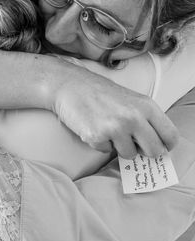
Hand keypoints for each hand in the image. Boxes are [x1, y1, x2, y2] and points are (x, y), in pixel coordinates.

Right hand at [53, 72, 178, 158]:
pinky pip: (106, 151)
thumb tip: (156, 145)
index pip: (170, 136)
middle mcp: (133, 118)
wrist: (70, 86)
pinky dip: (100, 143)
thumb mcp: (131, 100)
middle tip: (133, 143)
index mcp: (146, 107)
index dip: (165, 145)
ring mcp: (115, 128)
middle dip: (144, 151)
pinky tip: (94, 127)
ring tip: (108, 130)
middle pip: (154, 151)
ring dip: (119, 146)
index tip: (158, 147)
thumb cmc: (100, 93)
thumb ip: (146, 119)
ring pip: (129, 154)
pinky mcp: (96, 136)